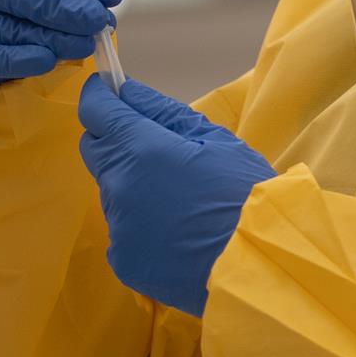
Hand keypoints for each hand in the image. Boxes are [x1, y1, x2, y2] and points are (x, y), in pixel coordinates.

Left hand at [78, 76, 276, 316]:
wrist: (259, 266)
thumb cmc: (245, 194)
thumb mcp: (216, 141)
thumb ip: (163, 112)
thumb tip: (127, 91)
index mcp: (141, 150)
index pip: (96, 111)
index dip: (100, 96)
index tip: (110, 91)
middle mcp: (118, 187)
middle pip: (96, 149)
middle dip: (116, 138)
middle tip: (158, 147)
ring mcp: (117, 227)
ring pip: (111, 190)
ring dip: (132, 183)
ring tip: (177, 197)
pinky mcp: (123, 260)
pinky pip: (122, 227)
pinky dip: (140, 221)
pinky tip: (175, 229)